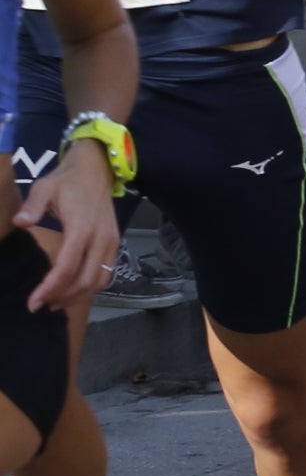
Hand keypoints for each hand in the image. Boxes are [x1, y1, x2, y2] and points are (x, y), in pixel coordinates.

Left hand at [14, 140, 117, 310]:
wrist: (97, 170)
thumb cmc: (67, 180)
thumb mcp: (44, 187)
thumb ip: (32, 206)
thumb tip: (20, 222)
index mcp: (82, 228)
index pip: (67, 267)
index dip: (50, 288)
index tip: (33, 302)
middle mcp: (101, 240)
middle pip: (85, 280)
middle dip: (62, 297)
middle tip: (39, 306)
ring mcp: (111, 243)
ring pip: (99, 280)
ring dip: (77, 295)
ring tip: (54, 302)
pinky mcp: (115, 244)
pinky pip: (106, 273)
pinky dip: (90, 287)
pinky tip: (72, 290)